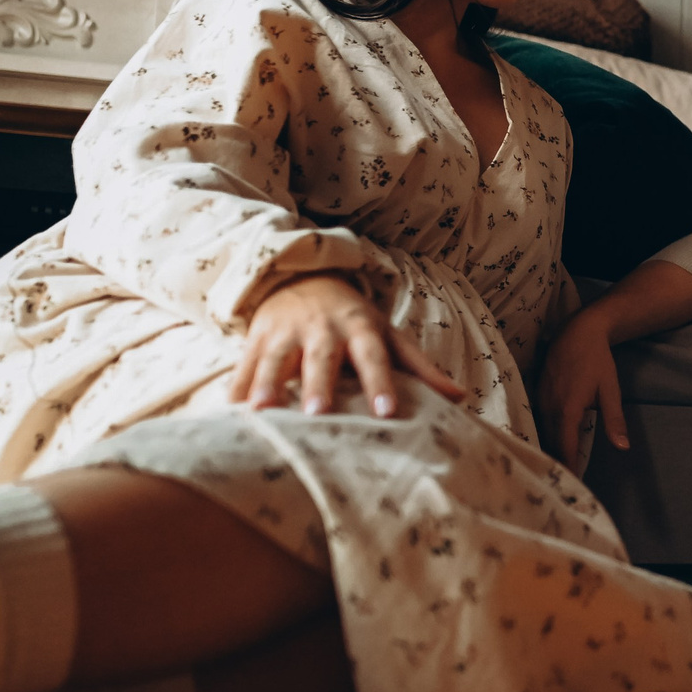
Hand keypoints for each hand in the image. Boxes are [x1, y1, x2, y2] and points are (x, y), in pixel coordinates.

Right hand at [229, 274, 461, 416]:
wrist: (303, 277)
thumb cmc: (354, 318)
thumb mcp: (388, 335)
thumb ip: (420, 367)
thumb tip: (460, 397)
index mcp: (360, 328)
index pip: (374, 358)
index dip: (381, 384)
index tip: (387, 413)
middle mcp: (322, 328)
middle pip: (321, 357)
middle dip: (318, 383)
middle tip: (318, 413)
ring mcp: (285, 331)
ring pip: (276, 358)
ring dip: (268, 384)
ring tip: (261, 413)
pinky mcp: (256, 337)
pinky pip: (244, 365)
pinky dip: (236, 388)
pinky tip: (230, 414)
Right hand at [537, 305, 628, 472]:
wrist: (579, 330)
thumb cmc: (598, 360)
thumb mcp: (610, 390)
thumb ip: (614, 420)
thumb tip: (623, 447)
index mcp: (568, 408)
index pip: (566, 445)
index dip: (569, 465)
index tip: (572, 483)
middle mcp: (549, 406)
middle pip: (551, 442)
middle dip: (557, 461)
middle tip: (564, 481)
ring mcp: (540, 398)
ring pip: (542, 431)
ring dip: (549, 448)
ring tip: (556, 466)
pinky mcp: (537, 392)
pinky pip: (539, 419)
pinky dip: (544, 433)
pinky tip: (549, 441)